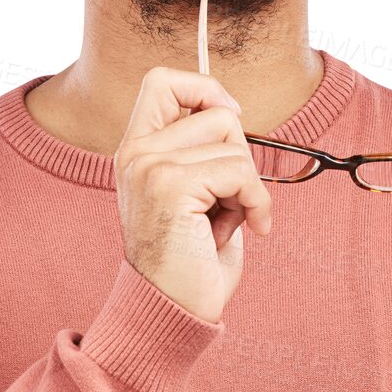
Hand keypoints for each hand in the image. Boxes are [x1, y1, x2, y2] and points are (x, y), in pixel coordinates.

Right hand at [114, 65, 272, 323]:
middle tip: (230, 199)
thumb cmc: (192, 259)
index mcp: (136, 150)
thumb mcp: (196, 193)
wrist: (172, 312)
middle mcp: (136, 153)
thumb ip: (202, 151)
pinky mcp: (171, 186)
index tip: (230, 119)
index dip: (205, 87)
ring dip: (248, 185)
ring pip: (233, 142)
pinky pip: (240, 172)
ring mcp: (149, 167)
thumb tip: (231, 110)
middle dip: (241, 154)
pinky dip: (256, 202)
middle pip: (215, 111)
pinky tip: (247, 230)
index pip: (162, 79)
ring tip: (230, 220)